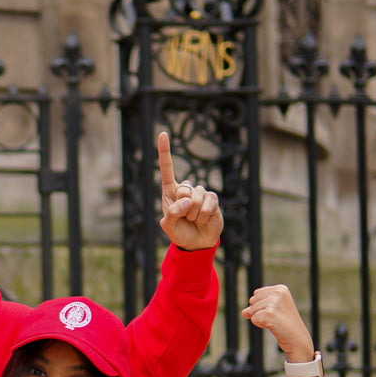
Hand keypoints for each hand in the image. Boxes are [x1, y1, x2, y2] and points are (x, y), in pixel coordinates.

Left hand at [156, 131, 222, 251]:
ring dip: (193, 214)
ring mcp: (200, 193)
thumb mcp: (168, 227)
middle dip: (183, 208)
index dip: (165, 151)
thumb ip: (171, 214)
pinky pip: (207, 204)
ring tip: (193, 220)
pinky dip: (203, 216)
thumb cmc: (179, 232)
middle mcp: (185, 189)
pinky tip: (203, 220)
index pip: (167, 168)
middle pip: (184, 189)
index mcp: (170, 191)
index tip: (163, 133)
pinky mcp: (213, 199)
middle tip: (185, 218)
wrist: (196, 243)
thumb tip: (186, 201)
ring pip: (196, 198)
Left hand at [242, 284, 313, 361]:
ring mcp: (274, 303)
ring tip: (274, 321)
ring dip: (260, 318)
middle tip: (274, 317)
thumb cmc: (284, 324)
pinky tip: (273, 325)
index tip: (275, 311)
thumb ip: (255, 307)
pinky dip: (260, 324)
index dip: (261, 305)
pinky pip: (253, 319)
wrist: (296, 338)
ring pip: (251, 310)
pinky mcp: (269, 314)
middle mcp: (278, 293)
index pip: (256, 294)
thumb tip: (243, 312)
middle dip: (259, 311)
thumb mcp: (271, 310)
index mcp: (280, 289)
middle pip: (252, 300)